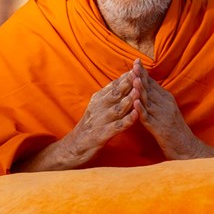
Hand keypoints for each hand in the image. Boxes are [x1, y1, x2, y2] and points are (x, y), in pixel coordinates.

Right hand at [16, 70, 139, 171]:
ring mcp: (100, 121)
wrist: (74, 147)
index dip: (126, 75)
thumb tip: (124, 80)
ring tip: (139, 92)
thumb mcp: (98, 107)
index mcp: (98, 99)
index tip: (138, 66)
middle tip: (140, 73)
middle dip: (128, 83)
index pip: (114, 85)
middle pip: (115, 93)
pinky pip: (116, 127)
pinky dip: (126, 121)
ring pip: (117, 108)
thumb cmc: (91, 126)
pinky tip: (135, 116)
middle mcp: (98, 107)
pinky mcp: (101, 135)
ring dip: (128, 100)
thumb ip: (110, 95)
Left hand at [129, 60, 213, 160]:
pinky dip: (142, 110)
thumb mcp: (168, 111)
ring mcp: (163, 117)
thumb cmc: (175, 131)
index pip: (153, 84)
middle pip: (151, 89)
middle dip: (141, 76)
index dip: (144, 73)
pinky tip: (136, 103)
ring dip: (141, 90)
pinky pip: (149, 119)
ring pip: (150, 101)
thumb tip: (147, 88)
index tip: (136, 61)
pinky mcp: (160, 129)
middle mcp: (166, 105)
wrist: (188, 149)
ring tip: (133, 79)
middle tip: (133, 64)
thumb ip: (158, 100)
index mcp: (167, 100)